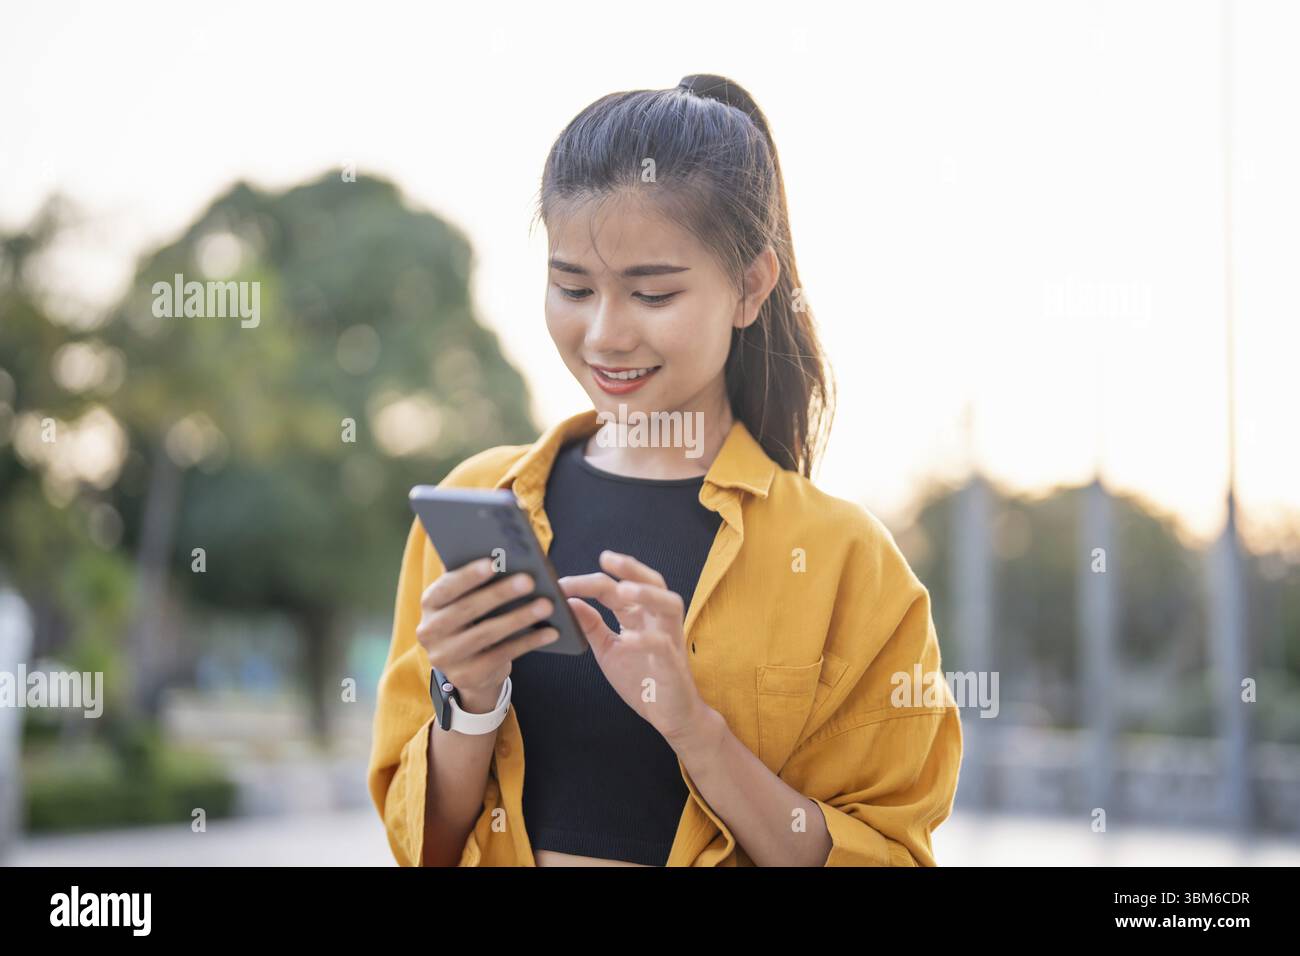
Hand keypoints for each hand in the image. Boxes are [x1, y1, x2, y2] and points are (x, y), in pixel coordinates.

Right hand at [416, 557, 559, 707]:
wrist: (470, 668)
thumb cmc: (475, 620)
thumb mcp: (470, 600)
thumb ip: (480, 580)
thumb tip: (509, 557)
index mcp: (430, 603)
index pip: (445, 588)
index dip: (467, 575)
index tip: (493, 563)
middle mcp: (430, 631)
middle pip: (466, 609)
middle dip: (499, 593)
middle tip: (529, 581)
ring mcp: (446, 657)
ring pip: (485, 634)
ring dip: (519, 617)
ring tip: (546, 605)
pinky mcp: (467, 676)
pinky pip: (501, 656)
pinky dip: (528, 642)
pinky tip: (549, 632)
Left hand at [558, 550, 710, 743]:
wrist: (669, 714)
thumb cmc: (641, 679)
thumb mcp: (608, 650)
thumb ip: (592, 626)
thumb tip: (570, 601)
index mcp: (639, 616)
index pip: (616, 589)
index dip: (590, 582)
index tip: (563, 582)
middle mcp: (657, 620)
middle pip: (652, 582)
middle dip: (631, 568)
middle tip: (606, 559)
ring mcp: (669, 638)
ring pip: (669, 603)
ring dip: (647, 594)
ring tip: (624, 589)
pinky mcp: (673, 663)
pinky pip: (664, 644)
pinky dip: (646, 639)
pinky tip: (628, 638)